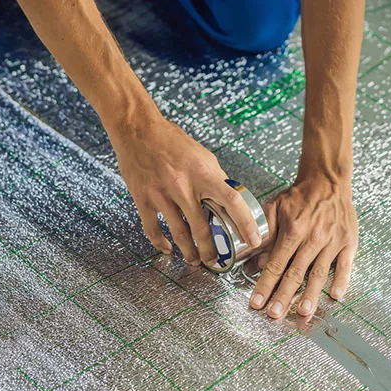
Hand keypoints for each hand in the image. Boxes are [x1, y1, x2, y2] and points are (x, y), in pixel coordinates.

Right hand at [109, 114, 262, 264]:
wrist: (137, 130)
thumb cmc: (172, 141)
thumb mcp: (203, 155)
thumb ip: (216, 178)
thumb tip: (229, 198)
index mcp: (203, 174)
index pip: (232, 202)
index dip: (245, 223)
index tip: (253, 240)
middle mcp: (183, 186)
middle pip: (202, 227)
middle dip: (211, 250)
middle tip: (216, 261)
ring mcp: (161, 194)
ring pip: (179, 233)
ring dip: (189, 252)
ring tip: (195, 261)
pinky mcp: (142, 198)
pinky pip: (152, 228)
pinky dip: (160, 243)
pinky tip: (168, 249)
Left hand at [249, 175, 357, 317]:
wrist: (328, 180)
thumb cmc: (300, 197)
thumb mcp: (275, 207)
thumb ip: (265, 233)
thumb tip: (256, 259)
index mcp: (293, 231)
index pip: (275, 264)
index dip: (265, 285)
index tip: (256, 302)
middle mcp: (313, 238)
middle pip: (295, 273)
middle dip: (283, 296)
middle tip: (274, 315)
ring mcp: (332, 241)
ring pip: (319, 273)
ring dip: (310, 295)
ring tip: (303, 312)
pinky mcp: (348, 242)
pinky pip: (345, 265)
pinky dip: (341, 281)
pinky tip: (335, 296)